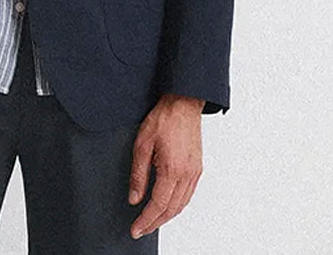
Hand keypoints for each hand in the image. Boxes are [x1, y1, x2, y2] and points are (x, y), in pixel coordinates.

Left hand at [128, 93, 204, 238]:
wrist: (183, 104)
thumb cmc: (164, 119)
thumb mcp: (142, 145)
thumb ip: (138, 175)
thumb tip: (134, 198)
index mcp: (172, 170)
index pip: (158, 205)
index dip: (146, 220)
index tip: (136, 229)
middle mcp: (187, 175)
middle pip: (171, 209)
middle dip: (155, 223)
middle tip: (141, 229)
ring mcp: (195, 172)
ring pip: (181, 205)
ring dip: (166, 216)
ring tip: (152, 221)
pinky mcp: (197, 168)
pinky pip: (188, 195)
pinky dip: (176, 206)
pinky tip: (167, 206)